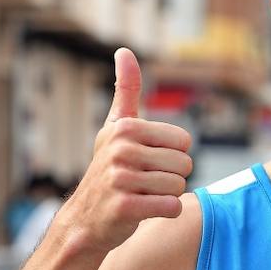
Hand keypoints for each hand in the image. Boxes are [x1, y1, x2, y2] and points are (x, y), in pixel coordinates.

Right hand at [60, 48, 193, 252]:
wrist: (86, 218)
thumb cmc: (110, 170)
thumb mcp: (115, 128)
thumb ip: (126, 90)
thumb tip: (124, 51)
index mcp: (125, 128)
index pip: (184, 142)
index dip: (172, 156)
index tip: (148, 162)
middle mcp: (120, 150)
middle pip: (184, 165)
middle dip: (172, 178)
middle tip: (146, 183)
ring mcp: (120, 179)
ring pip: (179, 187)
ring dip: (167, 196)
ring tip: (143, 195)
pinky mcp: (125, 207)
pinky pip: (171, 207)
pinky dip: (165, 212)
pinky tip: (145, 210)